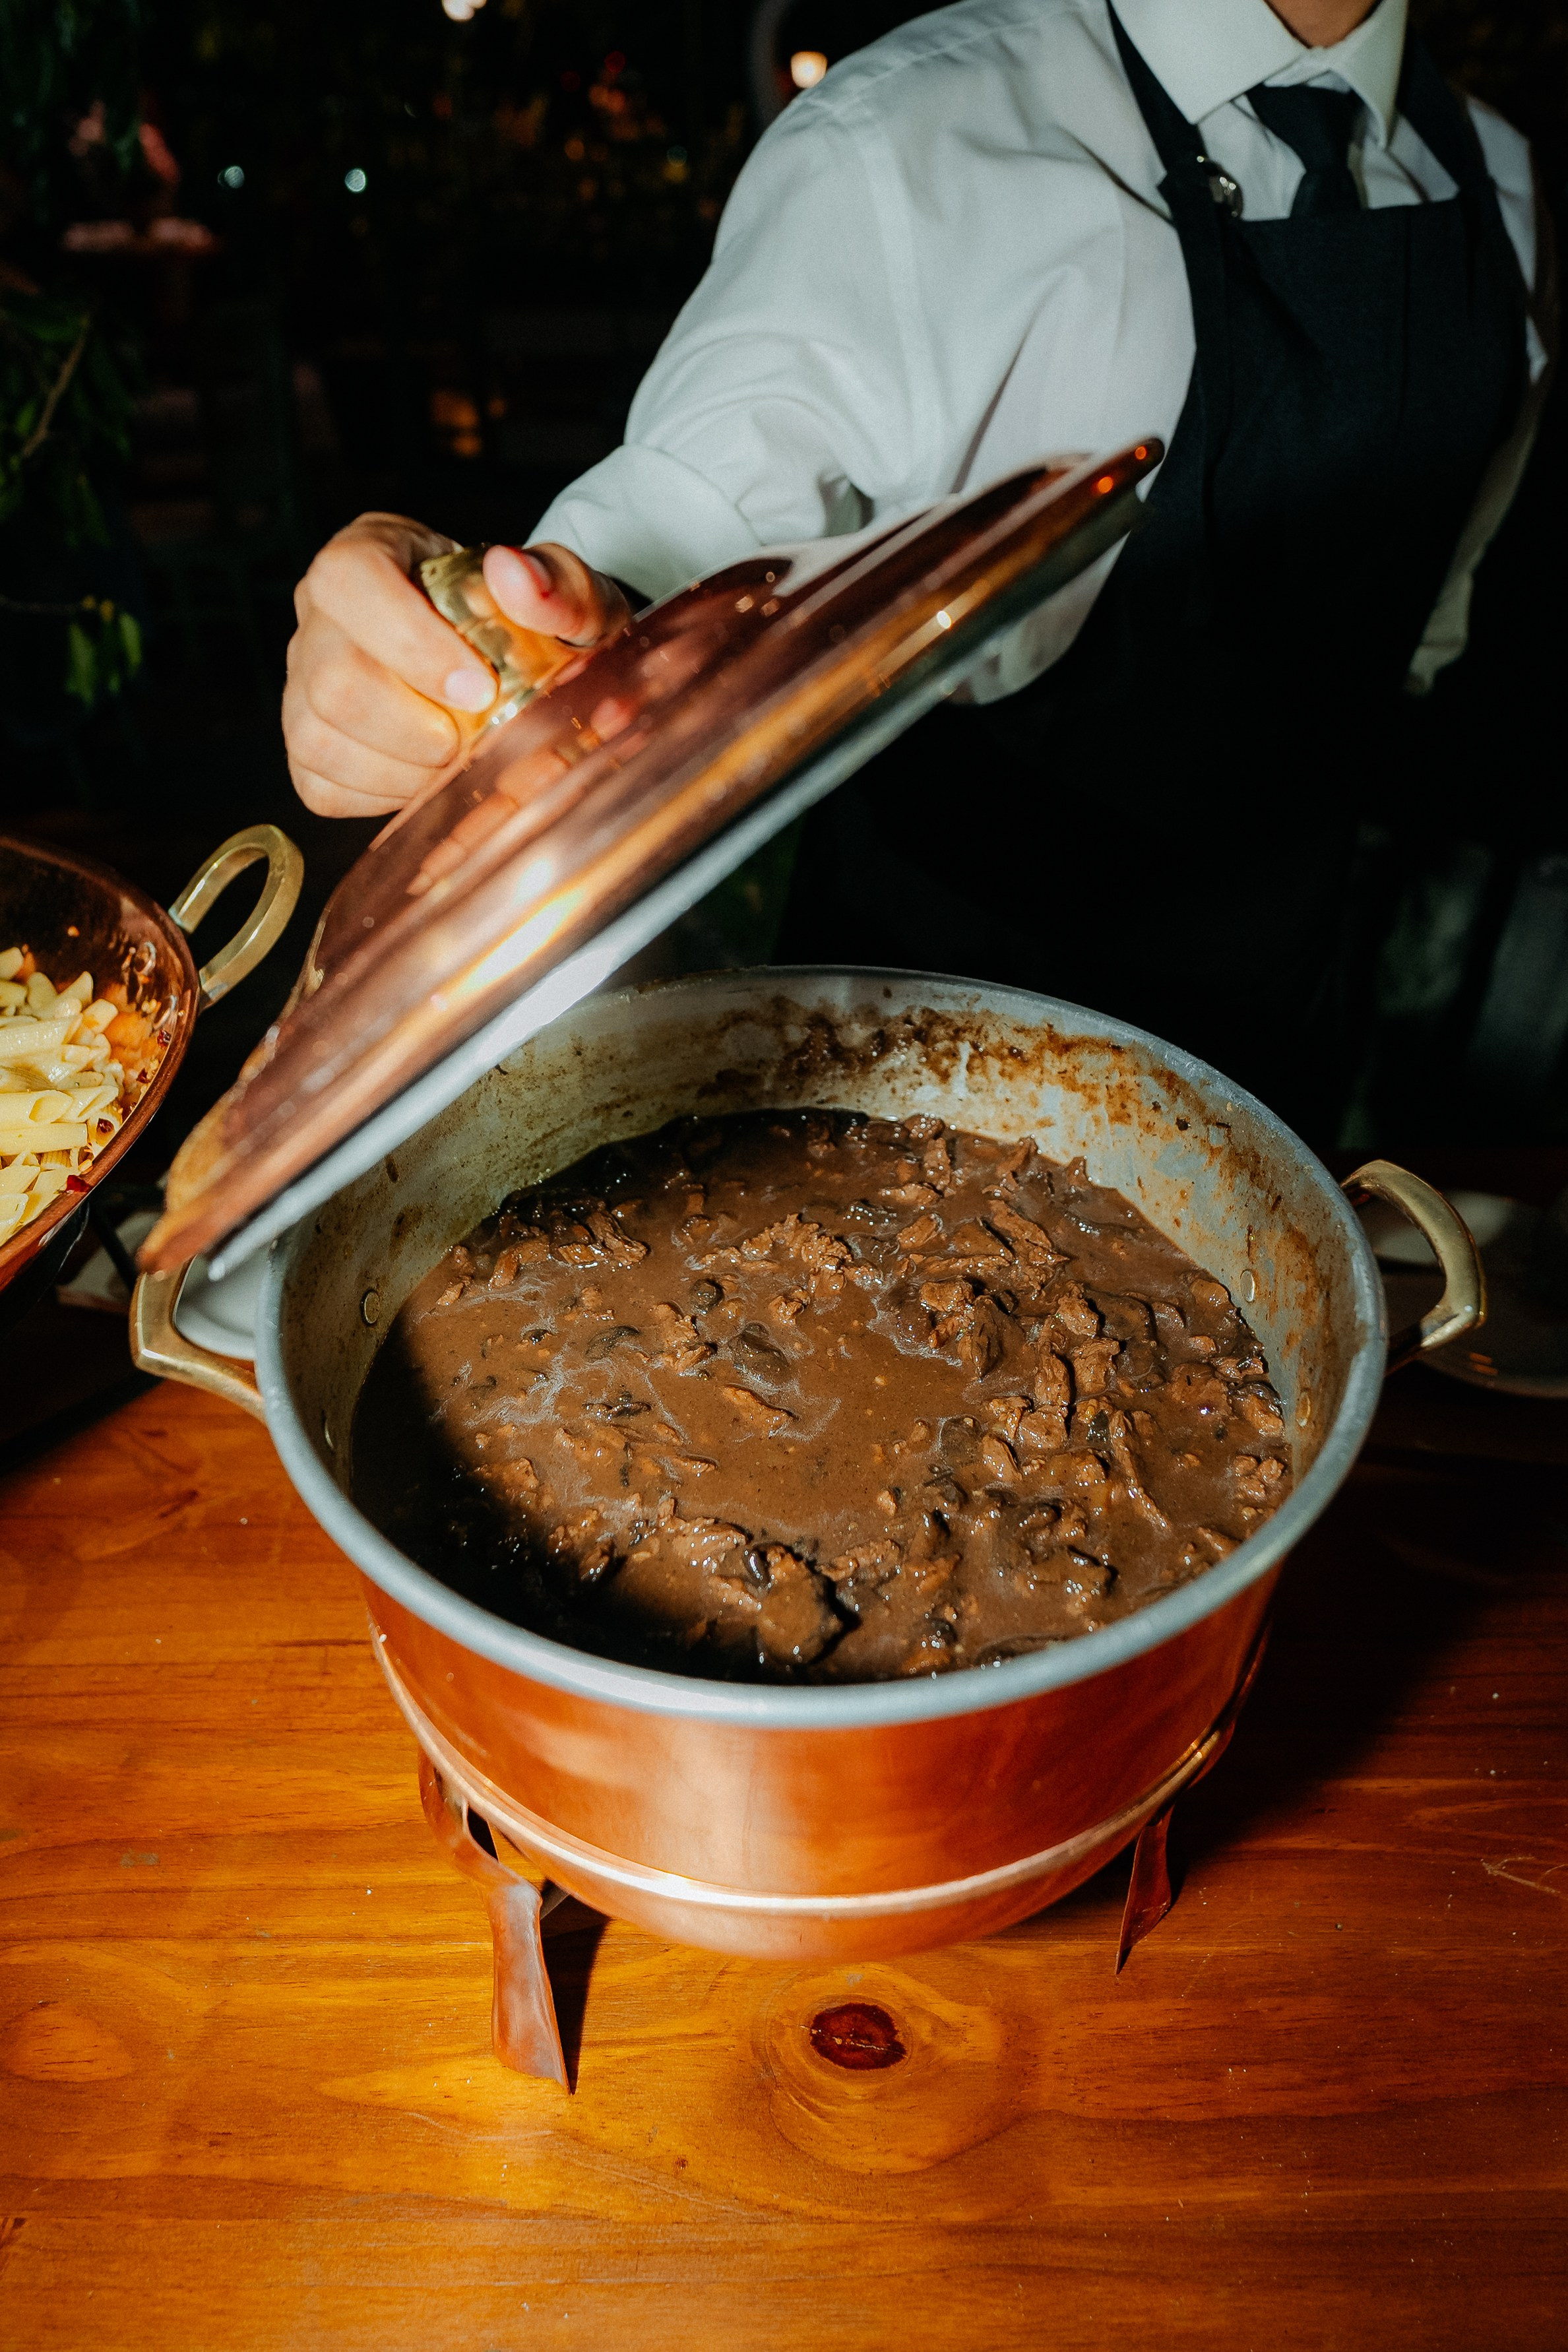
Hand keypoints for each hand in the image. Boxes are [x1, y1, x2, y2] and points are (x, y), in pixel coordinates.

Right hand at [284, 514, 631, 817]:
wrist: (517, 657)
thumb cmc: (531, 619)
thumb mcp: (565, 593)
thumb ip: (557, 582)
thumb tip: (513, 576)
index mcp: (369, 551)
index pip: (350, 579)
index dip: (409, 642)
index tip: (479, 688)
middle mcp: (319, 612)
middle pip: (332, 679)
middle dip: (414, 729)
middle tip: (472, 738)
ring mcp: (302, 678)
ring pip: (315, 738)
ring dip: (399, 770)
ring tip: (453, 761)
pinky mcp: (305, 741)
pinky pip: (320, 785)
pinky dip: (380, 796)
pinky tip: (425, 778)